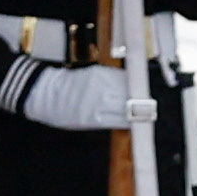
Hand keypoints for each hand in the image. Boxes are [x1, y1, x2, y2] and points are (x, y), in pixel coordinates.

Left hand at [20, 61, 139, 133]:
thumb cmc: (62, 112)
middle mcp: (100, 99)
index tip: (148, 120)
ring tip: (143, 98)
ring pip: (129, 86)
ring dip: (138, 92)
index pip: (128, 118)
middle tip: (150, 109)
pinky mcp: (99, 72)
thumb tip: (129, 118)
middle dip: (144, 105)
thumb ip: (107, 119)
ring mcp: (101, 83)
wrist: (46, 92)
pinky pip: (120, 76)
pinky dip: (128, 82)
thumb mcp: (84, 123)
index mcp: (96, 116)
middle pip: (132, 101)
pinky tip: (130, 86)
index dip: (140, 119)